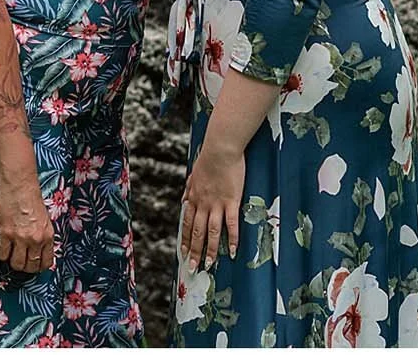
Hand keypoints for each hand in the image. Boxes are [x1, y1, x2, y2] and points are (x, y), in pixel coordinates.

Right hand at [0, 190, 55, 274]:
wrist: (20, 187)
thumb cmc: (31, 199)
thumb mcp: (45, 221)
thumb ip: (43, 237)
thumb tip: (37, 252)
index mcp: (48, 236)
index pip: (46, 263)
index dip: (38, 268)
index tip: (33, 266)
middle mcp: (36, 239)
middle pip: (31, 266)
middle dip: (25, 268)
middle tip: (20, 262)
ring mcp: (21, 237)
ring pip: (17, 264)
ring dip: (13, 263)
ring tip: (11, 258)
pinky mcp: (6, 233)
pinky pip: (3, 254)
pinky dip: (2, 256)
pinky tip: (2, 252)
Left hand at [180, 143, 244, 271]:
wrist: (220, 149)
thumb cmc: (208, 159)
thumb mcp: (193, 175)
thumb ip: (189, 189)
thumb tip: (184, 199)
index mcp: (193, 198)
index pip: (187, 224)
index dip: (185, 239)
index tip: (183, 253)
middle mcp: (202, 204)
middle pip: (197, 232)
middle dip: (194, 251)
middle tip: (192, 267)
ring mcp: (216, 204)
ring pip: (211, 232)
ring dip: (210, 250)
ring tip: (209, 265)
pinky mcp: (231, 202)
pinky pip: (231, 224)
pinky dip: (232, 239)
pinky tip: (233, 251)